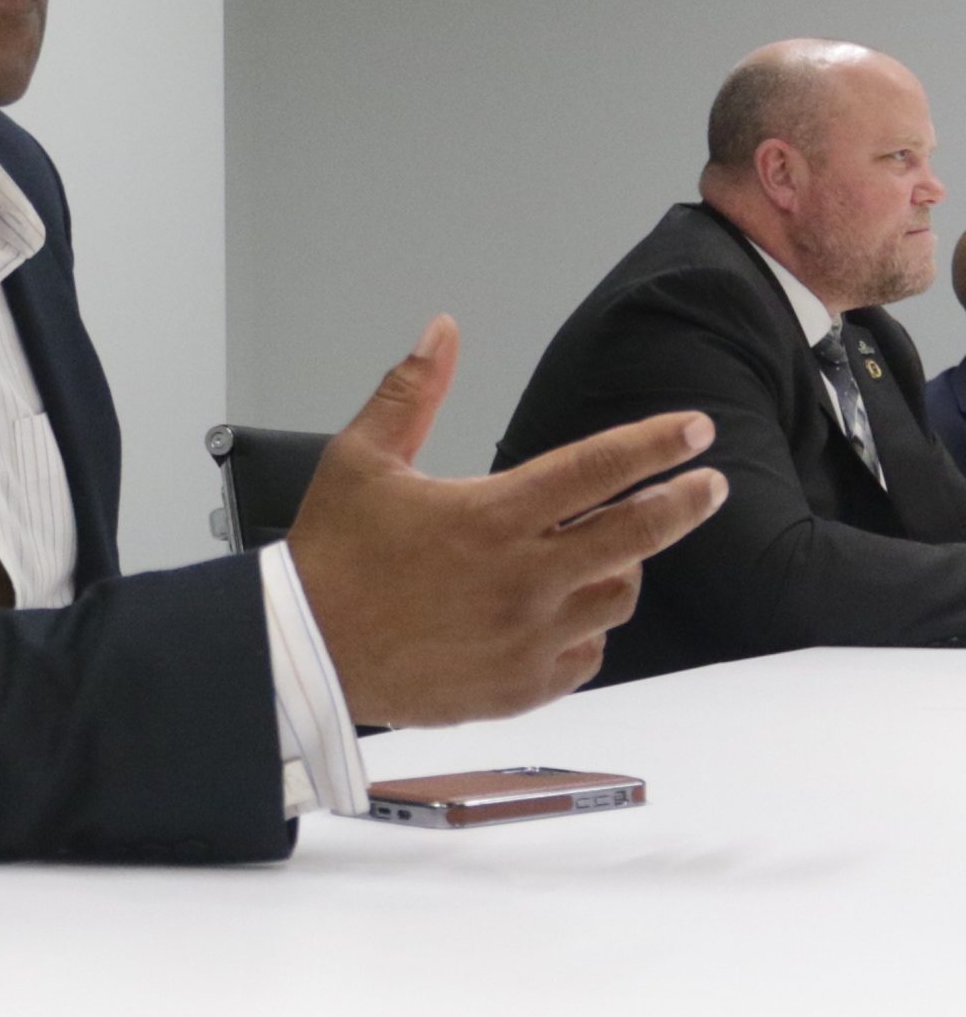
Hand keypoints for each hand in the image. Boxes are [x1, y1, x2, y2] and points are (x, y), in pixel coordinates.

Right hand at [287, 315, 727, 727]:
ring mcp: (529, 638)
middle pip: (637, 534)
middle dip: (684, 503)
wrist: (306, 652)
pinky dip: (587, 629)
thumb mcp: (360, 458)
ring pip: (618, 598)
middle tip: (709, 487)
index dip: (656, 443)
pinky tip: (566, 612)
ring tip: (610, 553)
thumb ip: (411, 390)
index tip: (695, 429)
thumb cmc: (332, 554)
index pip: (598, 468)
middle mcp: (524, 578)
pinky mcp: (523, 686)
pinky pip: (586, 655)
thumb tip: (442, 329)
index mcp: (491, 515)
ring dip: (623, 569)